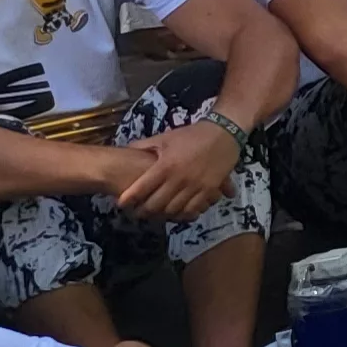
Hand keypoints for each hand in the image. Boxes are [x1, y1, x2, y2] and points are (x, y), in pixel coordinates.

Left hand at [111, 121, 235, 221]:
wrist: (224, 132)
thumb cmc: (192, 135)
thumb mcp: (165, 137)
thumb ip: (144, 145)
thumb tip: (126, 150)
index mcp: (164, 166)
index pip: (140, 189)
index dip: (128, 199)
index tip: (122, 204)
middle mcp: (178, 179)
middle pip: (155, 204)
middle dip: (143, 211)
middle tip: (138, 212)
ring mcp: (195, 186)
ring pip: (173, 210)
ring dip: (163, 215)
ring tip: (157, 214)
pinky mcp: (210, 189)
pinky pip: (194, 209)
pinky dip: (184, 214)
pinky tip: (179, 212)